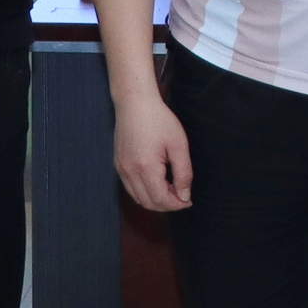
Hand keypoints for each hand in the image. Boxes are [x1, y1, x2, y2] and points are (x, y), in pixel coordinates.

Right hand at [114, 93, 193, 210]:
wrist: (135, 103)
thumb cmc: (159, 120)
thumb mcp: (178, 145)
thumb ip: (183, 173)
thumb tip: (184, 196)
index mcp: (145, 167)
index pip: (161, 200)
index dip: (177, 204)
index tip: (188, 200)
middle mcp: (129, 172)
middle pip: (148, 203)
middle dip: (167, 204)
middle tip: (181, 194)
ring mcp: (121, 169)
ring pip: (138, 198)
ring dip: (155, 199)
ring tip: (171, 187)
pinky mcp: (118, 165)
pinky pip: (131, 188)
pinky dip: (144, 192)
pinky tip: (157, 181)